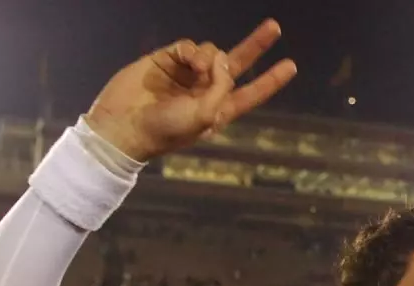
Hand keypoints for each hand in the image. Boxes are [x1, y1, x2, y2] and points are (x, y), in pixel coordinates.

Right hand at [86, 19, 297, 160]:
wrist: (123, 126)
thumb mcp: (204, 115)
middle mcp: (205, 90)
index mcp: (219, 110)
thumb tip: (221, 59)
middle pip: (237, 63)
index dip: (271, 80)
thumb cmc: (166, 130)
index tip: (290, 66)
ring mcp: (186, 74)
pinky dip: (193, 50)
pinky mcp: (166, 60)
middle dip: (256, 45)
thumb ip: (221, 86)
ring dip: (210, 56)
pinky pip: (188, 47)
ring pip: (212, 52)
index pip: (251, 93)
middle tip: (275, 27)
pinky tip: (189, 61)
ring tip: (198, 68)